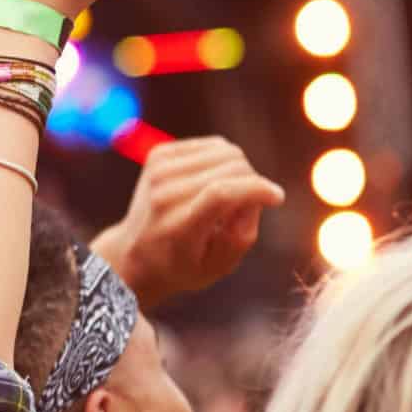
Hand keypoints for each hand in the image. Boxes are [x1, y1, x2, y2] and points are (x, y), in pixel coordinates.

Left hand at [91, 136, 284, 311]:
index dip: (257, 190)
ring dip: (240, 171)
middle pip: (231, 168)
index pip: (221, 193)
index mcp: (178, 226)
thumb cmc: (182, 265)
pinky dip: (222, 160)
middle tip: (246, 207)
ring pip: (226, 151)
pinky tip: (214, 180)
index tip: (276, 198)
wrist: (135, 254)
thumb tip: (257, 195)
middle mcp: (164, 194)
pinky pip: (213, 145)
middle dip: (252, 184)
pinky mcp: (159, 154)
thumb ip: (242, 235)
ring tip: (229, 197)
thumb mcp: (218, 267)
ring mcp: (158, 170)